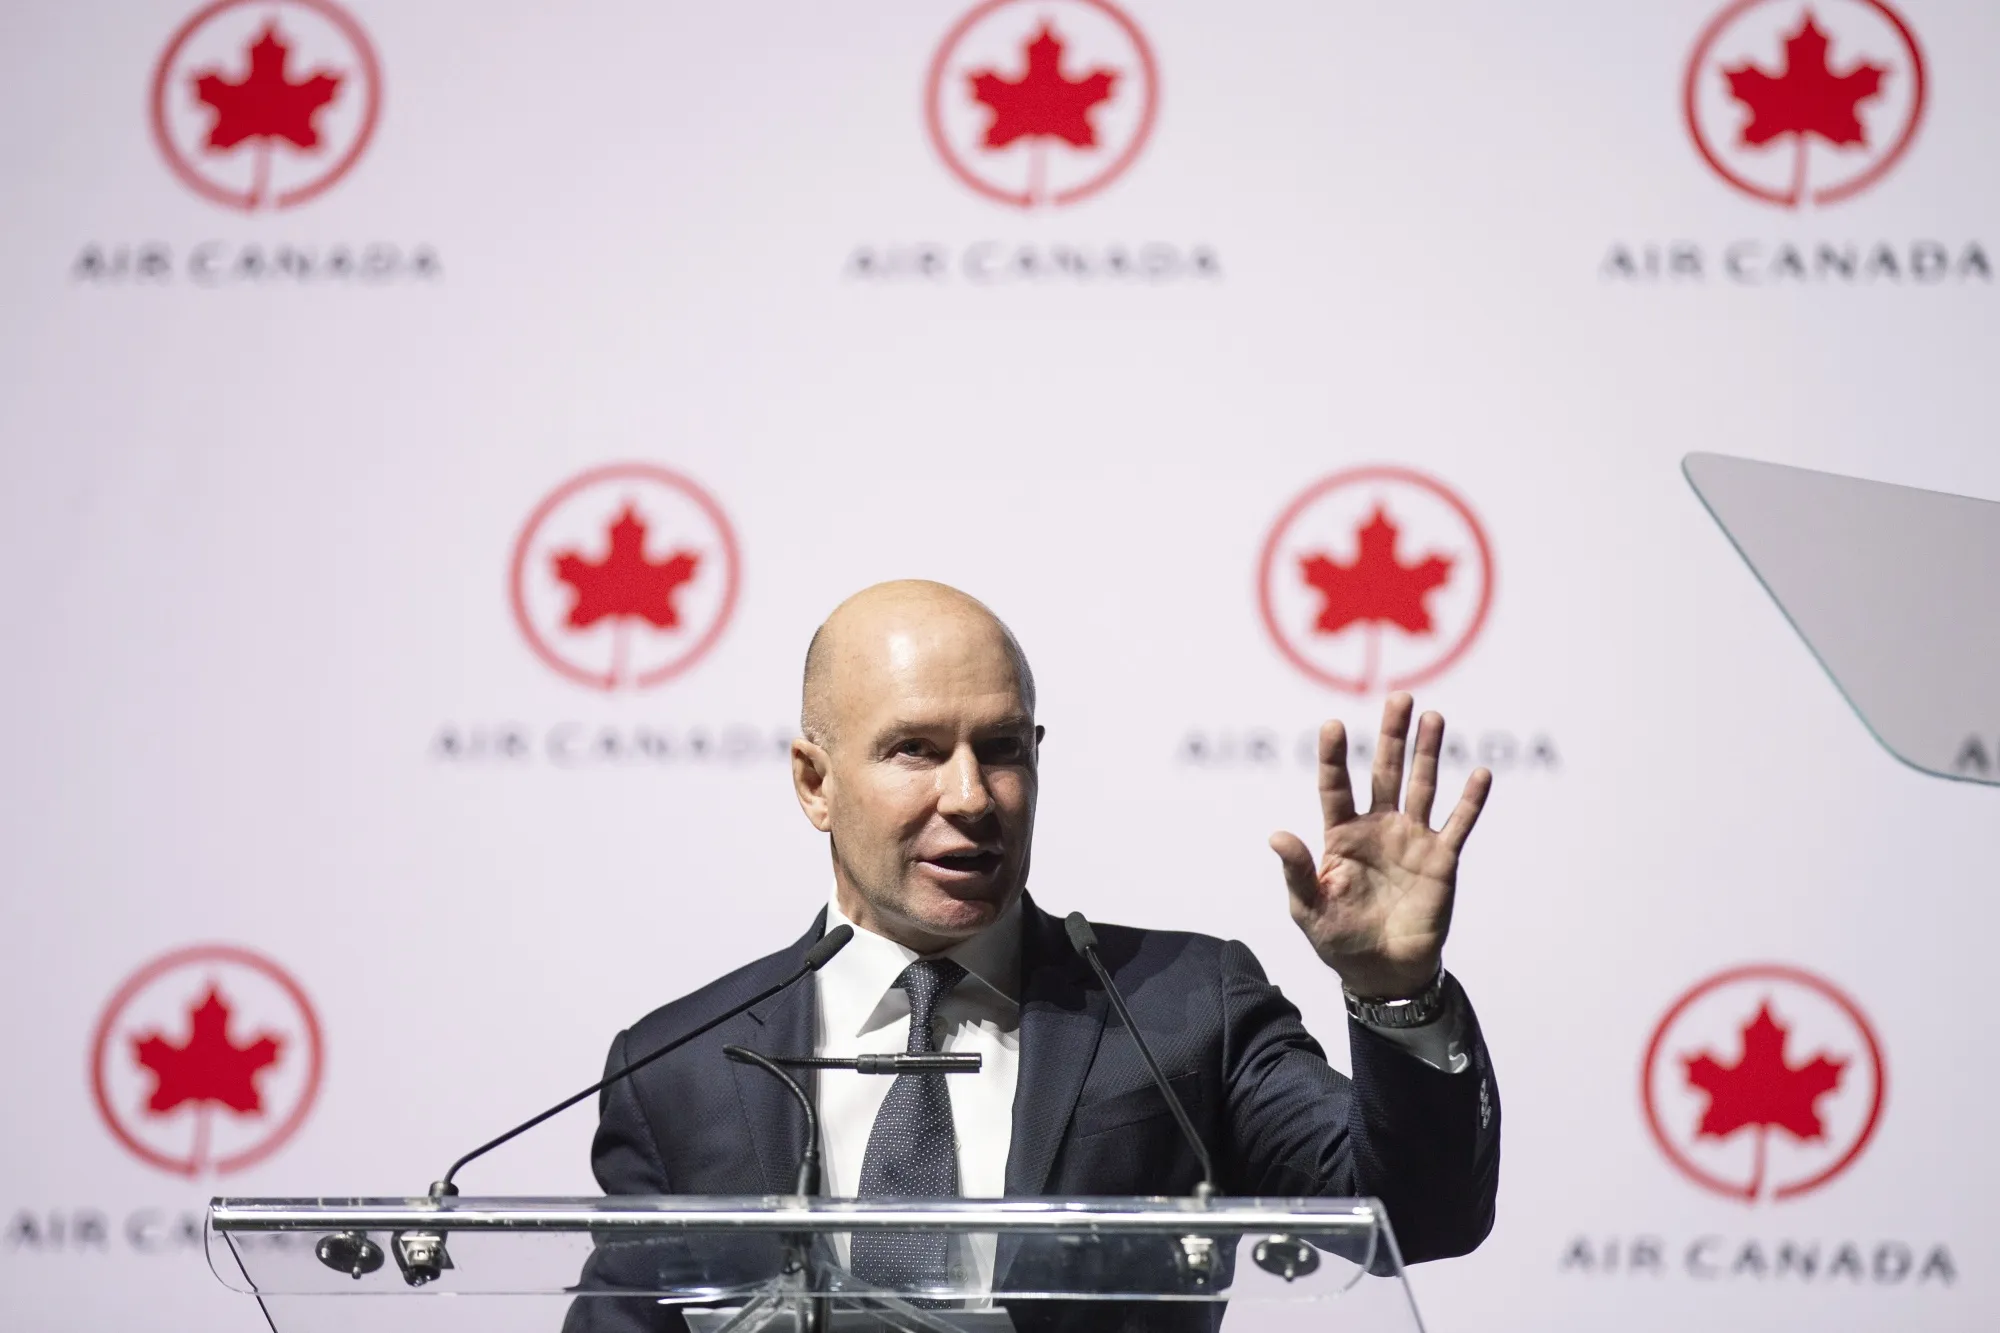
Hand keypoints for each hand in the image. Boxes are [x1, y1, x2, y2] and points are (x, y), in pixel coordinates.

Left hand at [1269, 693, 1490, 999]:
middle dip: (1392, 736)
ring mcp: (1412, 839)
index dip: (1334, 757)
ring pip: (1422, 786)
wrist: (1381, 972)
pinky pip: (1458, 824)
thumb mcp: (1308, 908)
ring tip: (1433, 717)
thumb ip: (1297, 870)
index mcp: (1341, 835)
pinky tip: (1480, 773)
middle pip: (1385, 772)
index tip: (1333, 725)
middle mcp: (1378, 828)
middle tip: (1399, 698)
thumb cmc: (1338, 939)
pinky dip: (1471, 800)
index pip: (1336, 786)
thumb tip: (1276, 834)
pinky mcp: (1441, 859)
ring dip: (1429, 753)